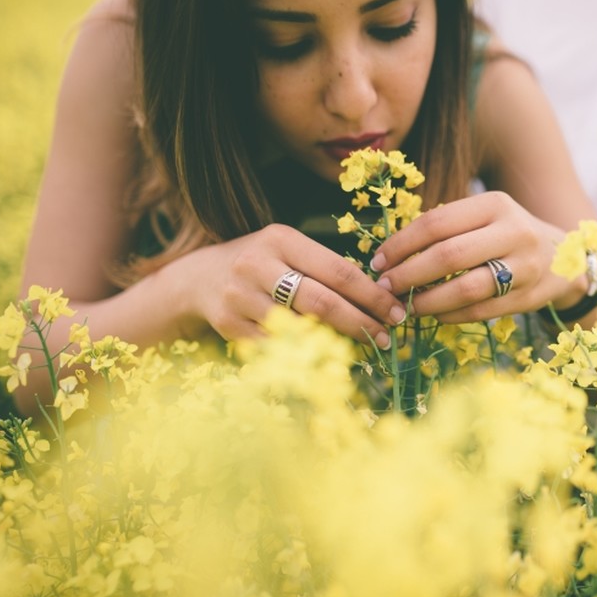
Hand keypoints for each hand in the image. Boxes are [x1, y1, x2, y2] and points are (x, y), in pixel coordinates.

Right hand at [174, 224, 404, 347]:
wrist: (200, 278)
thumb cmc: (262, 264)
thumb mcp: (289, 250)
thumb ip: (325, 268)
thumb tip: (380, 297)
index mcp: (281, 238)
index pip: (338, 271)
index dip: (372, 295)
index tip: (396, 311)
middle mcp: (258, 264)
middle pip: (322, 301)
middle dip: (361, 322)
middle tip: (386, 336)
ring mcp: (240, 296)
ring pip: (300, 327)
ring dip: (338, 342)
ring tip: (364, 347)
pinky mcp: (229, 325)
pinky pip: (277, 346)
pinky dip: (305, 354)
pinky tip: (326, 358)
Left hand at [369, 192, 584, 322]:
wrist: (564, 259)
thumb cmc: (506, 235)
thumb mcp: (484, 217)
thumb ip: (446, 228)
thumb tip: (388, 255)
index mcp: (495, 204)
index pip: (437, 223)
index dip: (401, 244)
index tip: (378, 261)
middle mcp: (513, 231)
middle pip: (449, 255)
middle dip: (408, 274)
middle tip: (384, 287)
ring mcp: (524, 266)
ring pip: (466, 288)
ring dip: (428, 301)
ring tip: (406, 306)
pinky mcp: (528, 296)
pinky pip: (481, 310)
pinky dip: (450, 315)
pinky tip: (433, 314)